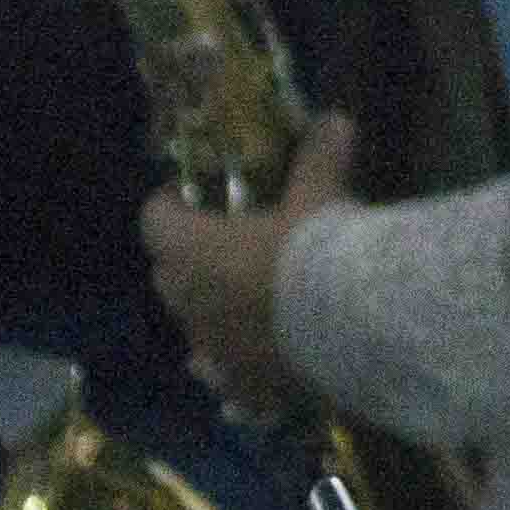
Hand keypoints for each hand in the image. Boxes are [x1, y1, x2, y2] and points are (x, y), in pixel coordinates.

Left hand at [141, 114, 351, 409]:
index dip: (168, 205)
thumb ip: (319, 157)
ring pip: (196, 331)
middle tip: (222, 245)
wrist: (355, 332)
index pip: (154, 220)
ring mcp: (215, 354)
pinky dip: (236, 372)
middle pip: (168, 277)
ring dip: (211, 315)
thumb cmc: (319, 254)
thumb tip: (333, 119)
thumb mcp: (320, 195)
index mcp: (191, 252)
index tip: (188, 195)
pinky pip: (228, 381)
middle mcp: (190, 306)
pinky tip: (258, 368)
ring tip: (243, 307)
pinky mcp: (246, 389)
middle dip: (187, 261)